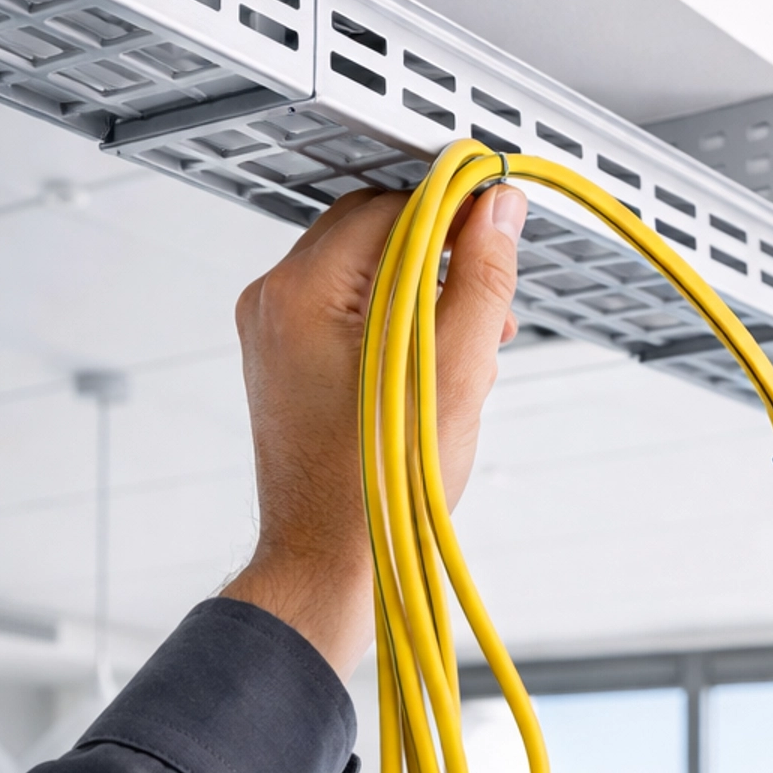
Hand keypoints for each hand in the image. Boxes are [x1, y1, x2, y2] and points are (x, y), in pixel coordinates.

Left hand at [223, 182, 525, 676]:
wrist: (326, 563)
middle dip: (440, 255)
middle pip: (372, 233)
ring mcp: (274, 333)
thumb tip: (498, 212)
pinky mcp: (286, 362)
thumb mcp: (453, 373)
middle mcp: (274, 303)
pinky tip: (437, 361)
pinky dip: (396, 320)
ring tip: (473, 341)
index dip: (453, 215)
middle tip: (492, 296)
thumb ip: (480, 280)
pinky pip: (348, 310)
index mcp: (301, 294)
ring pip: (364, 272)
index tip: (499, 233)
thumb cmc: (378, 488)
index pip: (389, 209)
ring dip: (424, 291)